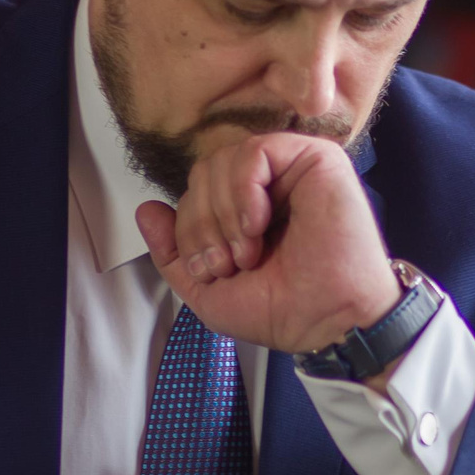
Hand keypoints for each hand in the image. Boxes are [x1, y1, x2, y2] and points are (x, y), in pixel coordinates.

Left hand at [135, 131, 400, 355]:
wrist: (328, 322)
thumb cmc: (283, 311)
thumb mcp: (207, 290)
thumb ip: (172, 252)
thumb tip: (146, 209)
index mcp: (243, 210)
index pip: (193, 194)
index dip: (188, 231)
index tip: (213, 270)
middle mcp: (267, 185)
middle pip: (201, 175)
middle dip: (201, 225)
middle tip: (230, 263)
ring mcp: (291, 168)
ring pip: (221, 161)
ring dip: (223, 215)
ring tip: (249, 250)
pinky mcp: (315, 158)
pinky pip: (253, 153)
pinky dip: (243, 192)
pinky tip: (259, 224)